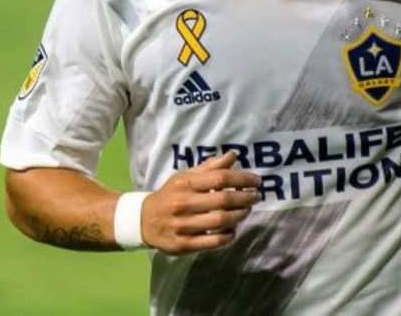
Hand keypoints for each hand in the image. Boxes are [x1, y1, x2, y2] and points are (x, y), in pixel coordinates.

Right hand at [140, 151, 260, 254]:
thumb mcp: (186, 177)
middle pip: (223, 200)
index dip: (243, 179)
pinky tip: (233, 229)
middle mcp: (183, 204)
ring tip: (246, 210)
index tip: (257, 181)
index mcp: (185, 184)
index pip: (220, 178)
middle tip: (256, 196)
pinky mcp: (183, 244)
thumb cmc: (171, 195)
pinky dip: (228, 236)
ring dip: (239, 216)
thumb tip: (234, 155)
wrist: (143, 220)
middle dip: (245, 198)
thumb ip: (210, 167)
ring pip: (220, 221)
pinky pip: (212, 242)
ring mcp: (183, 226)